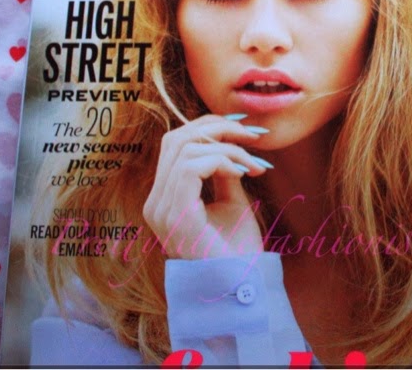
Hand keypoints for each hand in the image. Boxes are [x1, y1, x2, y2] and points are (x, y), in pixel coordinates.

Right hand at [143, 115, 270, 259]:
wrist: (242, 286)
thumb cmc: (237, 249)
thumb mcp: (231, 200)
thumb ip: (223, 170)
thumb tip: (229, 140)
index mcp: (166, 197)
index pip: (176, 144)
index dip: (209, 126)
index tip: (245, 127)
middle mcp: (157, 202)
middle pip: (176, 138)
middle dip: (218, 127)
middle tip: (253, 134)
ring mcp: (162, 209)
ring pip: (185, 148)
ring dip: (228, 147)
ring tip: (254, 163)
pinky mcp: (175, 214)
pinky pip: (190, 167)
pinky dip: (222, 160)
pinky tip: (245, 172)